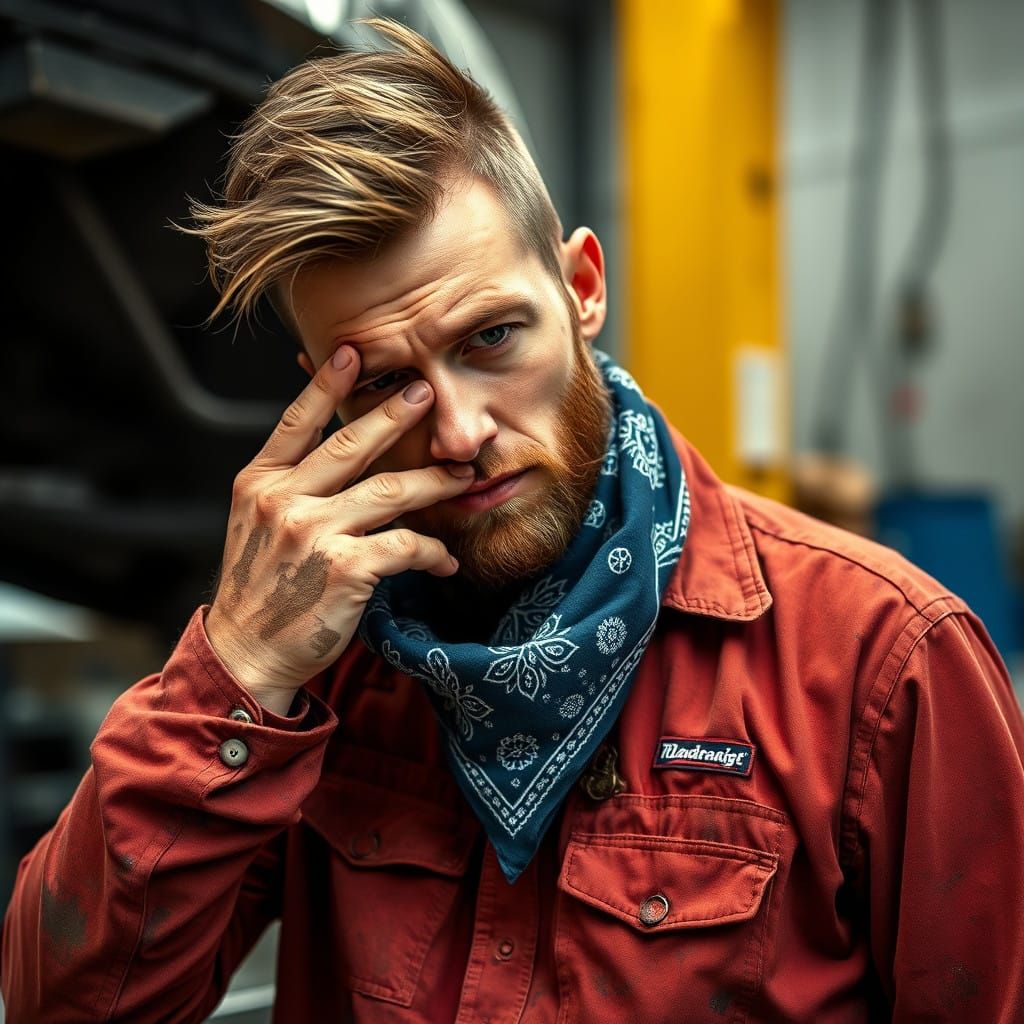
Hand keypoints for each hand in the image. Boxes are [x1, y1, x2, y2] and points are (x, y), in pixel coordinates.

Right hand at [204, 346, 473, 713]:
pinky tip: (446, 559)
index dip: (323, 384)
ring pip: (390, 491)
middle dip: (394, 414)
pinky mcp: (345, 568)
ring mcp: (312, 532)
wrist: (247, 653)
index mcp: (258, 484)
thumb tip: (338, 454)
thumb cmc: (262, 589)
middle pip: (350, 445)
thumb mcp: (257, 527)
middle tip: (426, 391)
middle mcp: (282, 501)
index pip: (294, 423)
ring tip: (461, 475)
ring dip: (433, 482)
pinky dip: (432, 552)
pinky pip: (406, 545)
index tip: (351, 351)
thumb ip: (290, 488)